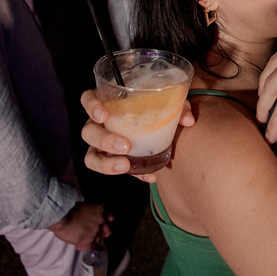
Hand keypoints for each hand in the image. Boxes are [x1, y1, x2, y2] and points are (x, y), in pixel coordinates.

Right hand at [48, 202, 111, 250]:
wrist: (62, 217)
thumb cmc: (68, 210)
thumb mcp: (83, 206)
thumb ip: (90, 213)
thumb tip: (89, 218)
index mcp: (99, 210)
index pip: (109, 217)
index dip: (107, 221)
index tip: (106, 224)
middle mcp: (100, 221)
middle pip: (106, 231)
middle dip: (101, 233)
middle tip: (93, 235)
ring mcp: (95, 232)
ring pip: (96, 240)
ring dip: (90, 240)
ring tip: (80, 237)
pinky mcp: (88, 241)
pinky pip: (87, 246)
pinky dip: (82, 246)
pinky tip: (76, 243)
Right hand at [80, 90, 194, 181]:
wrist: (162, 125)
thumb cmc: (157, 106)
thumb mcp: (168, 101)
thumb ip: (179, 106)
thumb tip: (188, 120)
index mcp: (108, 102)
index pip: (88, 98)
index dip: (91, 106)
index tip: (103, 115)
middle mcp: (100, 124)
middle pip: (88, 132)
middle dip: (104, 140)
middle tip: (125, 146)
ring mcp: (103, 145)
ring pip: (91, 157)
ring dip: (106, 164)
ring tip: (126, 166)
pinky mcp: (113, 161)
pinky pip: (115, 171)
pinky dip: (134, 175)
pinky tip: (150, 176)